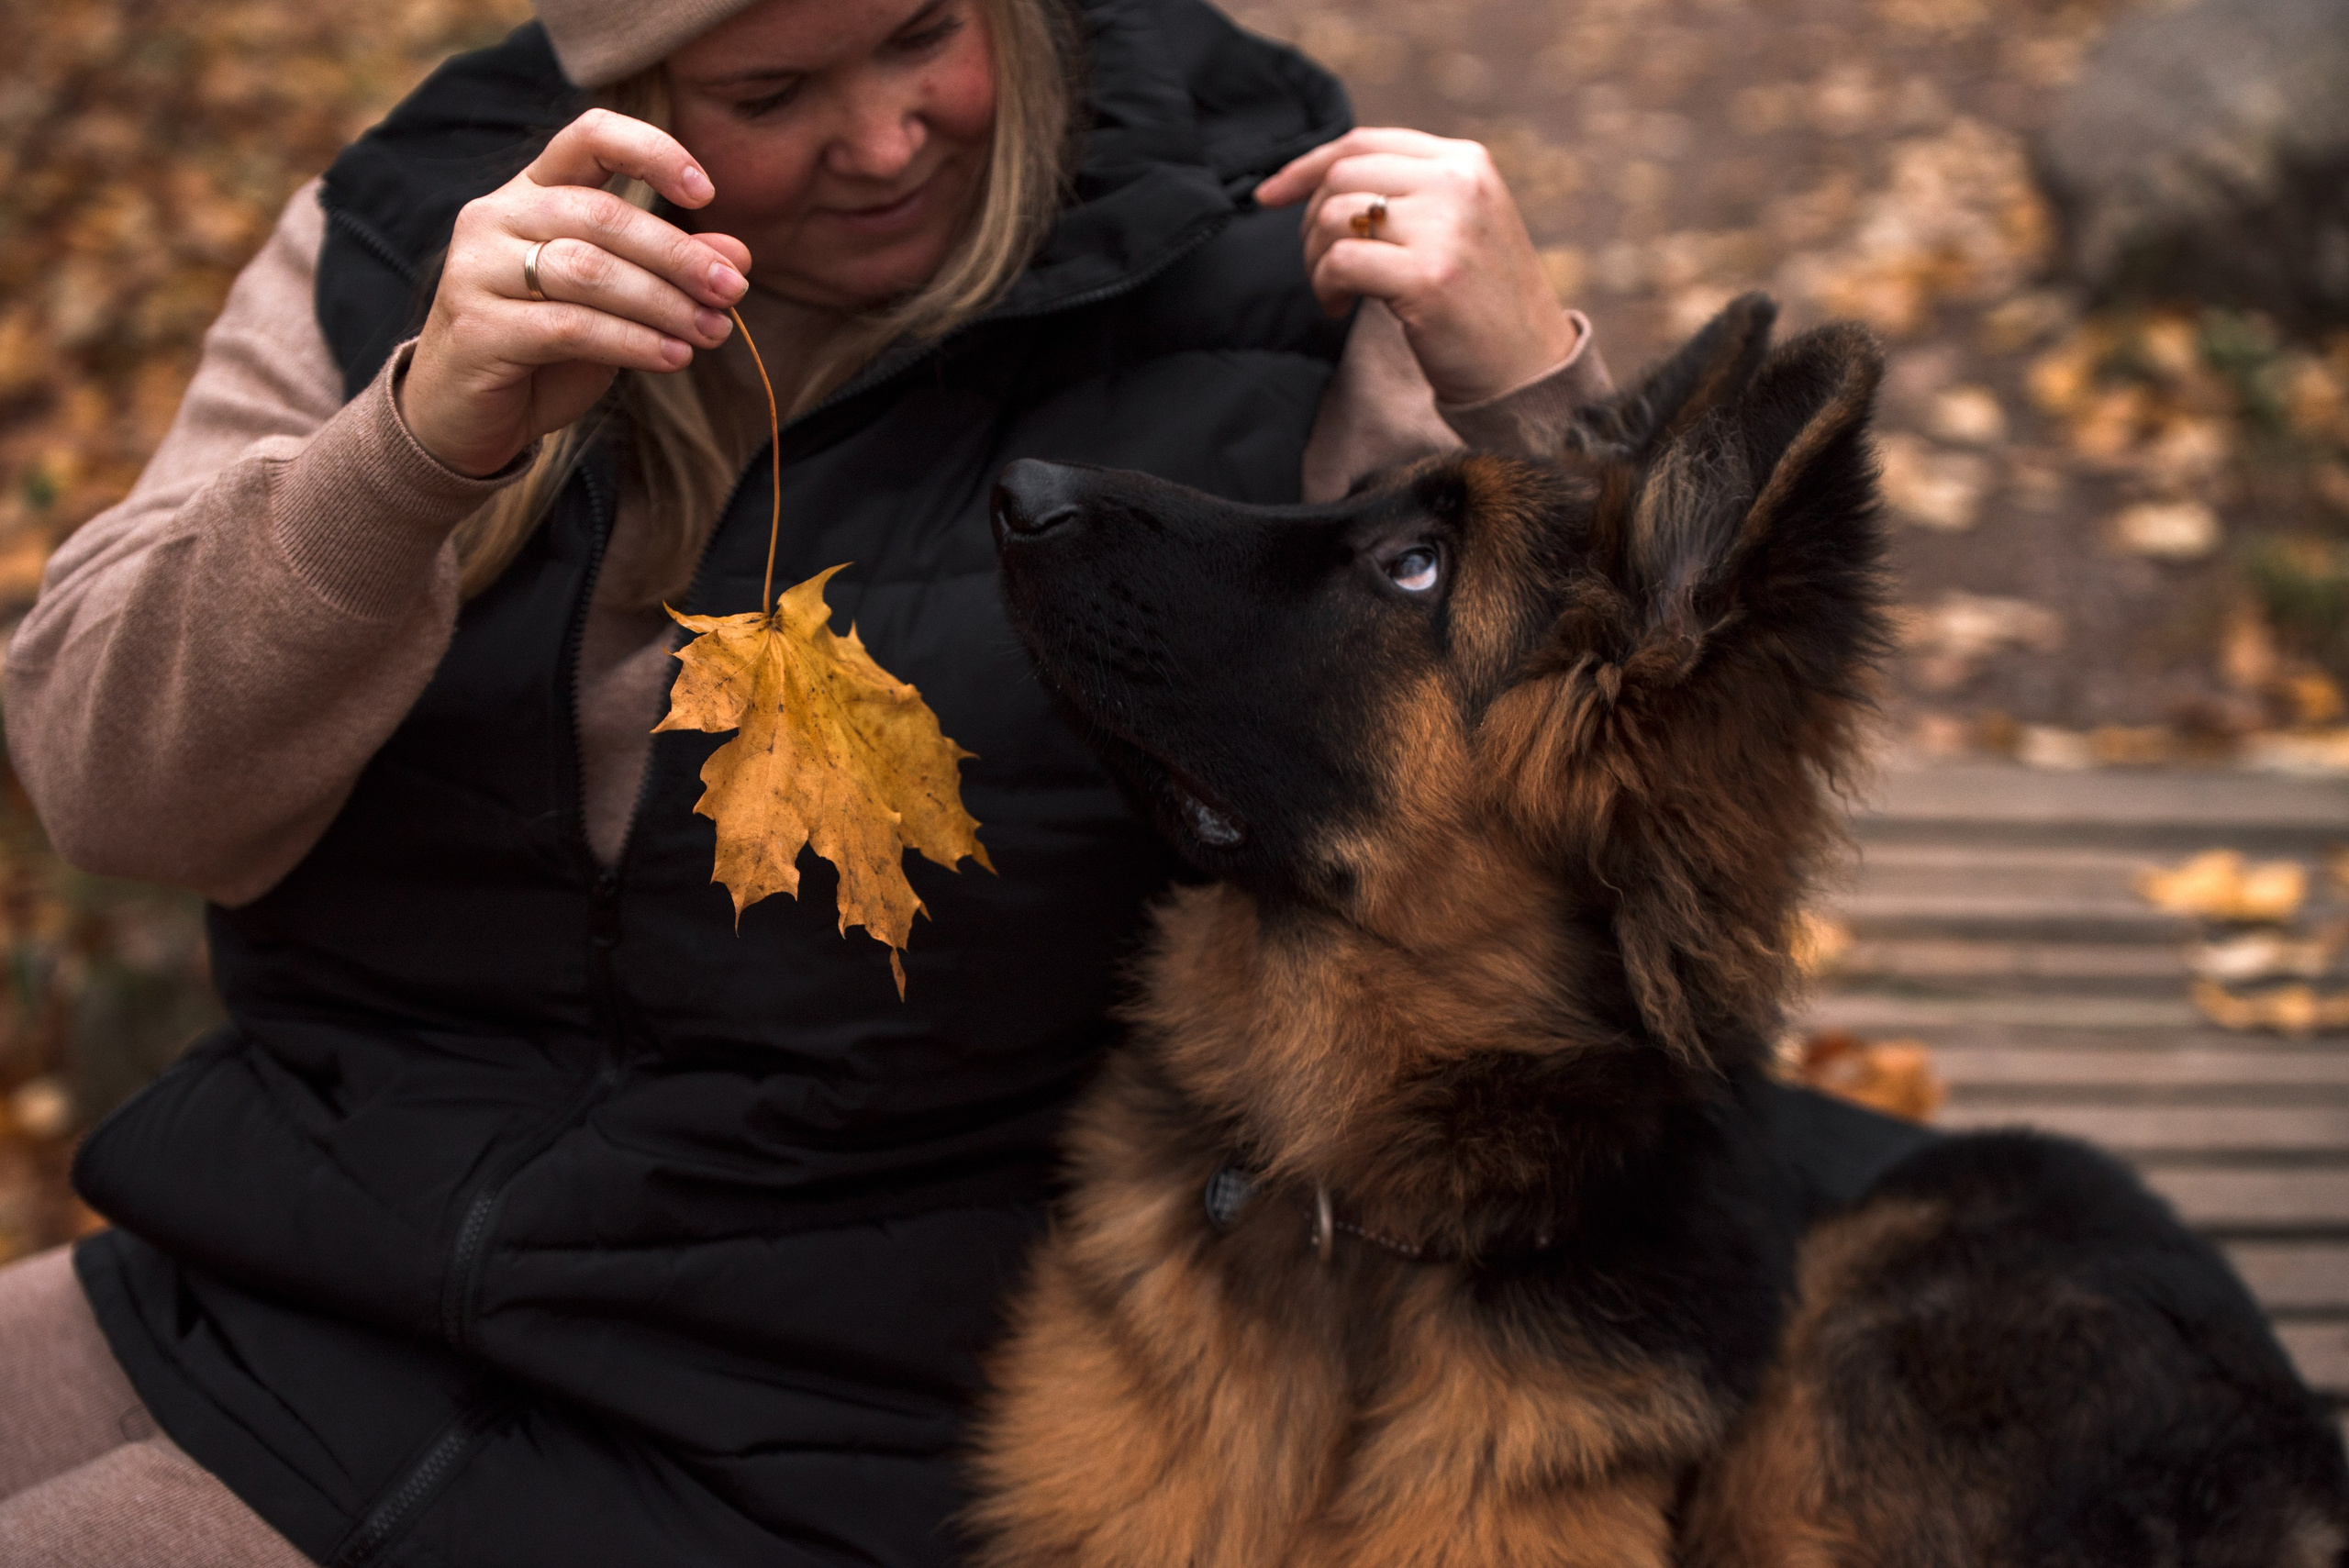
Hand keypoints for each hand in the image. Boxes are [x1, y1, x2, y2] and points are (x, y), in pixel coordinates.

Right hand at [398, 108, 754, 477]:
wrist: (465, 415)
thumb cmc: (547, 349)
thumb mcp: (617, 303)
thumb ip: (668, 271)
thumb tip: (738, 255)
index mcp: (530, 192)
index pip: (589, 137)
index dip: (652, 152)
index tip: (706, 190)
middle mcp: (495, 216)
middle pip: (603, 216)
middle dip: (679, 255)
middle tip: (732, 291)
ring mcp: (476, 269)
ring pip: (588, 271)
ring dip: (663, 303)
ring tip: (712, 331)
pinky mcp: (478, 327)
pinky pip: (570, 327)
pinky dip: (633, 342)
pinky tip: (674, 357)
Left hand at [1255, 128, 1578, 406]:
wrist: (1528, 367)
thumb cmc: (1480, 301)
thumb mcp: (1460, 223)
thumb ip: (1410, 191)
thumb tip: (1318, 178)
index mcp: (1465, 162)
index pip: (1363, 142)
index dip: (1305, 166)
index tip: (1269, 196)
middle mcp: (1458, 184)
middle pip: (1341, 176)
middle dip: (1310, 224)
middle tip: (1321, 267)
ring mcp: (1446, 229)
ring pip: (1334, 216)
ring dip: (1315, 260)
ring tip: (1334, 291)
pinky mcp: (1429, 277)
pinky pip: (1341, 262)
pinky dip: (1325, 286)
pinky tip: (1340, 308)